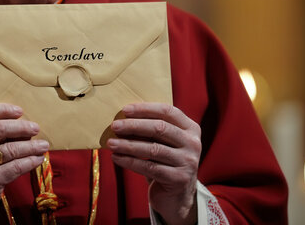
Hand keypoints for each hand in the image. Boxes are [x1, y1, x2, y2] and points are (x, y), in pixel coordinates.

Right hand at [0, 103, 48, 224]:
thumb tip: (14, 124)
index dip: (3, 109)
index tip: (19, 111)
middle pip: (0, 128)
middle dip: (22, 126)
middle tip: (35, 128)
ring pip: (11, 148)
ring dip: (32, 146)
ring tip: (43, 145)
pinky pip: (16, 166)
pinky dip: (30, 161)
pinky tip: (37, 159)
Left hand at [107, 103, 200, 224]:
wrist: (176, 196)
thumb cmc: (165, 162)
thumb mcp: (164, 142)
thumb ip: (151, 129)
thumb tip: (122, 118)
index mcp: (190, 128)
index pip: (167, 111)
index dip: (145, 109)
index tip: (125, 110)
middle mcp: (193, 143)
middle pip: (160, 128)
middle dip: (134, 126)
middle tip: (114, 126)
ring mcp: (188, 161)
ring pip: (153, 149)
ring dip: (128, 145)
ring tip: (111, 143)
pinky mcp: (179, 179)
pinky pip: (149, 167)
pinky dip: (130, 161)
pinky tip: (116, 158)